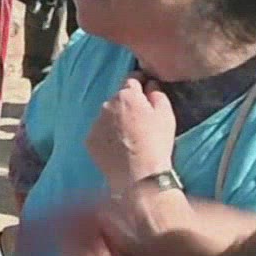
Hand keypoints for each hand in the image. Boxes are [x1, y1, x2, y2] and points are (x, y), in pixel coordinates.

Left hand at [86, 75, 175, 192]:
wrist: (139, 175)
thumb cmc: (156, 143)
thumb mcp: (166, 115)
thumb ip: (157, 94)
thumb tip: (150, 85)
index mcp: (127, 95)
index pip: (132, 79)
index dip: (140, 84)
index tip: (145, 90)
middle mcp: (107, 105)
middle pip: (118, 99)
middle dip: (127, 105)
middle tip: (139, 120)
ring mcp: (96, 123)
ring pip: (108, 116)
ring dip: (116, 120)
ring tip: (128, 137)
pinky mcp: (90, 140)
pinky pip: (100, 132)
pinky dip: (107, 136)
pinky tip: (118, 147)